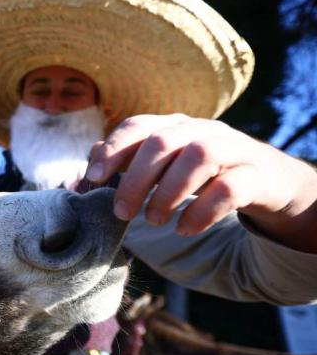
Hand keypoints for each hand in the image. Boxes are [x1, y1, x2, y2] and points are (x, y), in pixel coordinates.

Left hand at [85, 114, 316, 251]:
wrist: (268, 181)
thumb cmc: (204, 174)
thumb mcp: (166, 166)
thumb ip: (129, 163)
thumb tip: (85, 166)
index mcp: (175, 126)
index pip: (139, 125)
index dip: (114, 148)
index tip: (93, 176)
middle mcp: (202, 131)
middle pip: (163, 142)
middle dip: (135, 178)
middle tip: (122, 212)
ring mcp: (232, 149)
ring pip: (198, 157)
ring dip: (168, 193)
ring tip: (155, 221)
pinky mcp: (256, 175)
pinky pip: (229, 188)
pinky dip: (202, 211)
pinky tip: (184, 229)